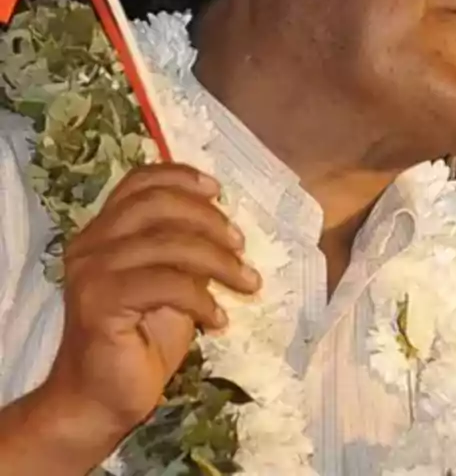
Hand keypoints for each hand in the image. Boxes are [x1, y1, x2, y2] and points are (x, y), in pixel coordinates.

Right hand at [38, 164, 260, 451]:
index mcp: (105, 230)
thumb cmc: (143, 338)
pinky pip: (165, 284)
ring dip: (219, 262)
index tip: (218, 191)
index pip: (139, 181)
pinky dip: (201, 298)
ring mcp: (91, 271)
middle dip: (210, 220)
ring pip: (168, 243)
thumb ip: (186, 249)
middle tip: (241, 246)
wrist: (103, 397)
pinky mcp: (100, 302)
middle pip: (157, 204)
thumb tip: (226, 225)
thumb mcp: (173, 282)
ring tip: (246, 284)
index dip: (181, 177)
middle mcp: (91, 243)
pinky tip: (218, 319)